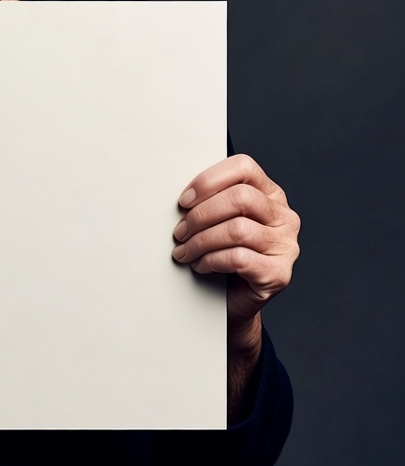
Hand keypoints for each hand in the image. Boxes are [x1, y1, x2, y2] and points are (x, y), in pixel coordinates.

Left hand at [171, 154, 299, 330]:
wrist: (233, 298)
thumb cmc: (223, 252)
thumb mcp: (220, 218)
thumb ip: (212, 200)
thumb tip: (183, 196)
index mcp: (270, 193)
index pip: (244, 167)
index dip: (208, 180)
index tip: (184, 200)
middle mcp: (283, 216)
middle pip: (240, 198)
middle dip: (201, 214)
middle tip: (180, 231)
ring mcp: (286, 246)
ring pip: (237, 229)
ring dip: (201, 240)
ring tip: (185, 250)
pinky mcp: (279, 273)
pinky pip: (239, 258)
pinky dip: (211, 260)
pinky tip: (201, 264)